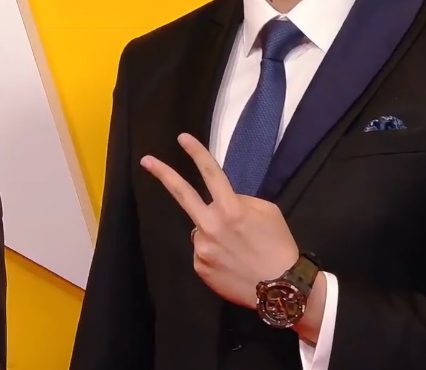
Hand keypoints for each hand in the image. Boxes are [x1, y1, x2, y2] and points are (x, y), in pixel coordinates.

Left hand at [141, 133, 299, 308]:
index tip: (182, 138)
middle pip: (182, 194)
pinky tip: (232, 262)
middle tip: (146, 160)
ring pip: (202, 228)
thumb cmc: (278, 245)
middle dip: (164, 174)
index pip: (211, 174)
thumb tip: (222, 202)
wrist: (279, 287)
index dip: (197, 153)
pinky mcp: (199, 267)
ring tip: (237, 249)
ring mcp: (201, 248)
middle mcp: (211, 226)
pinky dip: (215, 252)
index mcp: (231, 209)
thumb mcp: (269, 212)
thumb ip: (242, 201)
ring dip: (214, 231)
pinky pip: (204, 251)